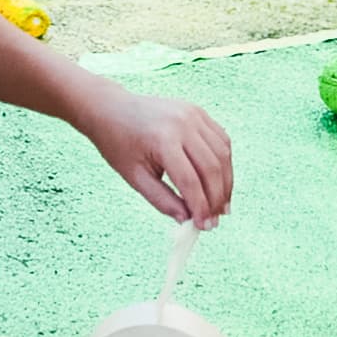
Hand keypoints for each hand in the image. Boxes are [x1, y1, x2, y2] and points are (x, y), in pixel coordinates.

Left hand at [78, 85, 233, 224]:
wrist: (110, 109)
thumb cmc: (118, 143)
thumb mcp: (134, 176)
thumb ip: (162, 200)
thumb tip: (187, 220)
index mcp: (162, 139)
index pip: (190, 181)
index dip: (200, 207)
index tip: (204, 226)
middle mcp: (182, 123)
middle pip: (211, 168)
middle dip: (216, 199)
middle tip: (215, 220)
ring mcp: (193, 114)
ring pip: (222, 154)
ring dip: (226, 183)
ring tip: (221, 206)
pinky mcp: (198, 111)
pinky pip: (221, 140)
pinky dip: (224, 163)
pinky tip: (220, 181)